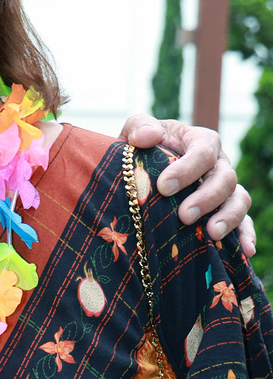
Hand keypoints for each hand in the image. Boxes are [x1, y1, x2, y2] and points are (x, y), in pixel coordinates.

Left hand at [120, 114, 254, 252]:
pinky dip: (246, 235)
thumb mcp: (133, 135)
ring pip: (239, 199)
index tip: (164, 187)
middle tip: (184, 216)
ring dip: (229, 217)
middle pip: (225, 177)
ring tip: (212, 234)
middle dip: (207, 197)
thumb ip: (139, 127)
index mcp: (198, 141)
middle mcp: (217, 165)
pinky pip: (244, 222)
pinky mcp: (224, 211)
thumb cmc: (138, 152)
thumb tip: (148, 136)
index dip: (188, 169)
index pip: (204, 150)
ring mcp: (223, 189)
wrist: (137, 177)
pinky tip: (245, 251)